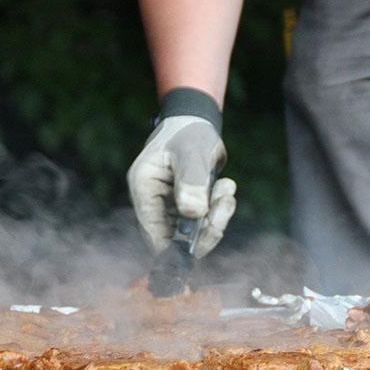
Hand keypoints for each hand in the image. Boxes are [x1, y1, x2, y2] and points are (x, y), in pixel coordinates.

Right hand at [128, 94, 235, 257]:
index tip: (198, 247)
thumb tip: (194, 214)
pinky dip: (220, 209)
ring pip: (194, 232)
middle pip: (175, 237)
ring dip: (216, 216)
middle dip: (204, 228)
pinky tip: (225, 186)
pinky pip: (205, 221)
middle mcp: (154, 202)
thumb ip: (192, 182)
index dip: (173, 247)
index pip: (152, 231)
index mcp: (144, 187)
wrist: (197, 122)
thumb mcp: (192, 151)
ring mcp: (170, 206)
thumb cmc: (189, 131)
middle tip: (224, 205)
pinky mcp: (187, 207)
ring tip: (226, 188)